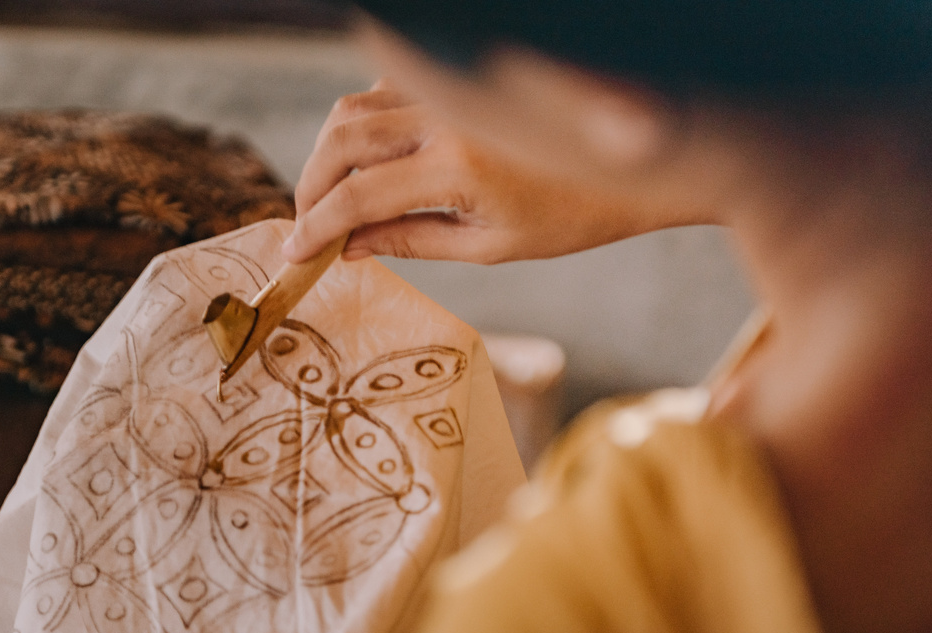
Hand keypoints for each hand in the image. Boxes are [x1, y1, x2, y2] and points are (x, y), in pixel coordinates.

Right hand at [283, 81, 685, 264]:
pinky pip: (388, 89)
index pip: (358, 197)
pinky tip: (370, 157)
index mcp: (459, 170)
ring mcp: (454, 91)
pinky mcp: (462, 79)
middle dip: (310, 184)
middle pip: (342, 140)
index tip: (292, 253)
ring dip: (329, 150)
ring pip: (356, 106)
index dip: (314, 226)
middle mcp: (449, 119)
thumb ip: (413, 240)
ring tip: (328, 194)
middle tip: (304, 223)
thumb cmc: (575, 215)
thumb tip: (349, 247)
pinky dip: (364, 122)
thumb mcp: (492, 245)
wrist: (640, 162)